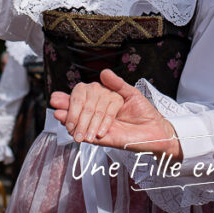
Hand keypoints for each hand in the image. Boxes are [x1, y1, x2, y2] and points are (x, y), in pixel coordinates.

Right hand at [51, 69, 181, 158]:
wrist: (158, 130)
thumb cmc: (145, 111)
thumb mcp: (131, 93)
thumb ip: (117, 84)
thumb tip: (103, 72)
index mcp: (103, 104)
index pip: (84, 100)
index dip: (70, 99)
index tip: (55, 98)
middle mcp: (100, 117)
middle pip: (82, 112)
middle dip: (68, 110)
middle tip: (56, 108)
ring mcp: (103, 129)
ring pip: (84, 125)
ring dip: (71, 121)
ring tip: (59, 117)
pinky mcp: (110, 141)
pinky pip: (95, 138)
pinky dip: (85, 132)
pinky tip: (73, 129)